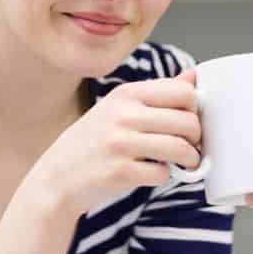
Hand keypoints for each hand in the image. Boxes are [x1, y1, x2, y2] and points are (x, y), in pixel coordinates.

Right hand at [29, 69, 202, 218]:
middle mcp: (124, 114)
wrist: (57, 176)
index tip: (189, 120)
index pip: (184, 92)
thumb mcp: (119, 107)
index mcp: (127, 93)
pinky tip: (153, 172)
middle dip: (196, 138)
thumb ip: (158, 92)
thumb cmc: (94, 141)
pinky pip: (163, 173)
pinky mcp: (120, 171)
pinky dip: (164, 176)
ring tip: (184, 162)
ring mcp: (121, 143)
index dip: (195, 109)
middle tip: (190, 145)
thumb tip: (193, 77)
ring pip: (180, 148)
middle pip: (187, 122)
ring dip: (189, 159)